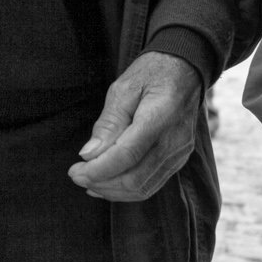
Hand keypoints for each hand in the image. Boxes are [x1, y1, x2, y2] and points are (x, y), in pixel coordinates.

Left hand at [69, 51, 203, 201]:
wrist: (186, 70)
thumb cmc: (152, 74)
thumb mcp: (123, 88)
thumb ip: (108, 123)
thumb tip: (88, 156)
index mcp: (160, 116)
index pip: (127, 156)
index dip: (97, 170)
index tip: (74, 171)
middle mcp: (175, 140)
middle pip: (134, 179)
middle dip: (100, 183)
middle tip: (77, 175)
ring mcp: (180, 152)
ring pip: (143, 188)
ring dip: (112, 191)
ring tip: (90, 181)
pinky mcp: (179, 159)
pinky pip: (151, 184)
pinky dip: (127, 190)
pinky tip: (108, 182)